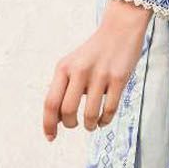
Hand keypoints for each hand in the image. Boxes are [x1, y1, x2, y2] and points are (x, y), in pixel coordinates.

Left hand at [43, 0, 151, 139]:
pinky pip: (110, 109)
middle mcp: (79, 70)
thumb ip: (62, 88)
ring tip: (91, 124)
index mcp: (63, 67)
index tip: (50, 137)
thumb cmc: (93, 53)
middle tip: (75, 125)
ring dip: (89, 125)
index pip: (50, 102)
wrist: (120, 30)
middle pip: (67, 111)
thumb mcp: (72, 64)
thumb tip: (55, 120)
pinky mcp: (119, 78)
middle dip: (70, 124)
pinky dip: (105, 120)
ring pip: (90, 114)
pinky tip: (103, 120)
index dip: (48, 124)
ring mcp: (100, 75)